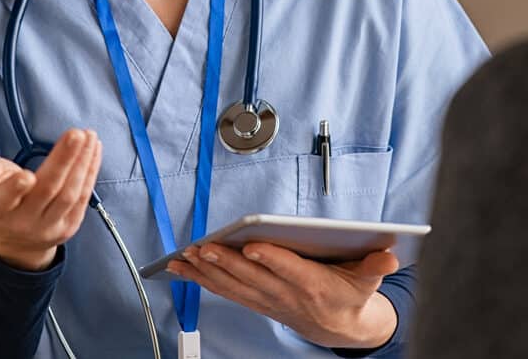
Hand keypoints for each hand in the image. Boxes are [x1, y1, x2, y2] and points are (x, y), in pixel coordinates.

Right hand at [0, 128, 101, 271]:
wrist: (14, 240)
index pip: (5, 200)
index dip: (15, 189)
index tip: (27, 175)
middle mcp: (24, 221)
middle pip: (47, 190)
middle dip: (64, 160)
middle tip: (76, 135)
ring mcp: (49, 226)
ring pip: (69, 193)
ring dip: (82, 162)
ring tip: (89, 136)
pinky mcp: (69, 226)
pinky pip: (83, 197)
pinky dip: (90, 171)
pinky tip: (93, 151)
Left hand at [168, 242, 398, 349]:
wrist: (342, 329)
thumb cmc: (350, 295)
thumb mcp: (368, 280)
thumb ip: (376, 266)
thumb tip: (390, 256)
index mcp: (313, 285)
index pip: (289, 270)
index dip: (271, 259)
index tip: (252, 246)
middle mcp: (286, 294)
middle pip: (253, 277)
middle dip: (226, 263)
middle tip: (204, 248)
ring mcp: (268, 300)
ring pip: (233, 285)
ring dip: (207, 272)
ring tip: (184, 258)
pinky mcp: (256, 301)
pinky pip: (226, 291)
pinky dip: (203, 280)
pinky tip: (183, 269)